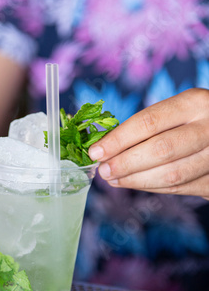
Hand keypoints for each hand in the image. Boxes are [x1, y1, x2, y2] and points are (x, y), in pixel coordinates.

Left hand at [89, 88, 208, 199]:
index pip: (149, 122)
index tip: (96, 152)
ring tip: (114, 179)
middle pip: (160, 150)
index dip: (118, 139)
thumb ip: (147, 125)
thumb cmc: (195, 119)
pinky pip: (181, 188)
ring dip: (136, 180)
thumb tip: (105, 147)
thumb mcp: (178, 109)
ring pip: (171, 174)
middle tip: (103, 170)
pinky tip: (136, 183)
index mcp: (195, 103)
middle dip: (125, 163)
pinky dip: (154, 187)